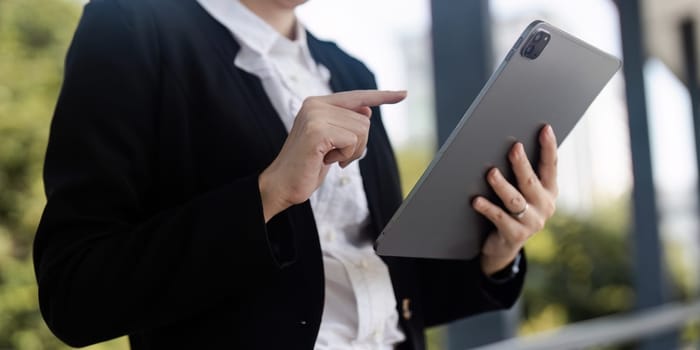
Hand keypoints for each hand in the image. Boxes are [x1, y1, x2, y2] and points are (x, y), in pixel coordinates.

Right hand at [258, 90, 406, 221]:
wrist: (281, 185)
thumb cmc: (306, 166)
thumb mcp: (331, 142)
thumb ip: (345, 124)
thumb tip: (367, 110)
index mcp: (317, 103)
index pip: (357, 96)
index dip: (382, 96)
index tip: (403, 94)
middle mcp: (315, 104)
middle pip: (364, 120)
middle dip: (357, 145)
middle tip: (333, 156)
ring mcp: (315, 115)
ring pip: (361, 130)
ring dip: (351, 152)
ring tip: (327, 158)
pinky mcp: (317, 131)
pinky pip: (352, 141)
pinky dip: (344, 156)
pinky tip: (325, 160)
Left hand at [473, 125, 558, 275]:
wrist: (503, 246)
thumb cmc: (510, 209)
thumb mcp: (520, 192)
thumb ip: (520, 173)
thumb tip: (508, 145)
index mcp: (549, 191)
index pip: (551, 166)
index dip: (548, 147)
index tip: (545, 128)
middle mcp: (544, 206)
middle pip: (531, 181)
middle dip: (522, 164)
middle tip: (514, 148)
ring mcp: (531, 222)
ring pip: (515, 200)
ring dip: (502, 185)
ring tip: (491, 173)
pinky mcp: (515, 235)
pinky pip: (499, 218)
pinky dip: (487, 207)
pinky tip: (476, 200)